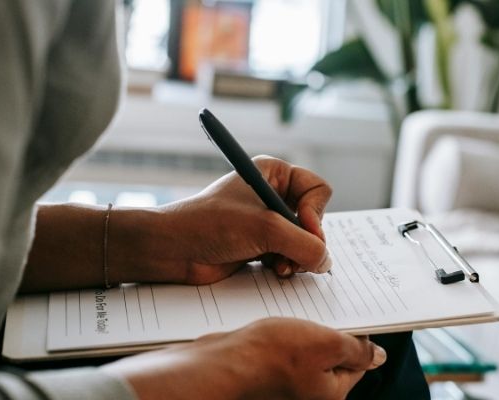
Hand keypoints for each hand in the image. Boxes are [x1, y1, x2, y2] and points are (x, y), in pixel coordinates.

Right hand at [101, 318, 386, 399]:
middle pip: (332, 357)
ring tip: (293, 321)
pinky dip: (284, 337)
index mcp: (331, 394)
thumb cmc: (269, 356)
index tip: (350, 315)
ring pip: (308, 353)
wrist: (220, 363)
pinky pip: (285, 353)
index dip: (356, 335)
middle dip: (327, 333)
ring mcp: (288, 387)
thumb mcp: (327, 344)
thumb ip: (357, 350)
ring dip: (304, 332)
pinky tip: (275, 328)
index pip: (358, 361)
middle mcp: (310, 395)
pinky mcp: (268, 377)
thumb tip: (378, 356)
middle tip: (319, 314)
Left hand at [121, 156, 332, 284]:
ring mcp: (267, 221)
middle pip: (314, 219)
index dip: (315, 213)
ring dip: (297, 257)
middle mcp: (273, 194)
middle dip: (306, 240)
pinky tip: (273, 270)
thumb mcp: (265, 228)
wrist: (172, 250)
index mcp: (274, 173)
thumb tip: (326, 262)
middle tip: (294, 255)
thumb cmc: (209, 225)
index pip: (318, 190)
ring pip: (304, 241)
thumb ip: (304, 244)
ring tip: (281, 266)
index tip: (303, 229)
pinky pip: (291, 255)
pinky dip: (287, 265)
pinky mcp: (261, 245)